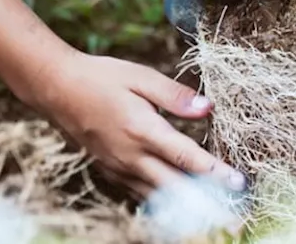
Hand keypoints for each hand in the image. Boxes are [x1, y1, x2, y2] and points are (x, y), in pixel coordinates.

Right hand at [35, 49, 247, 196]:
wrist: (56, 89)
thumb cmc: (100, 77)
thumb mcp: (140, 77)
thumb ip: (175, 95)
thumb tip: (208, 108)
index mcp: (143, 130)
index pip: (187, 158)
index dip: (215, 173)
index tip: (239, 183)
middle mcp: (132, 156)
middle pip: (176, 189)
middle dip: (208, 205)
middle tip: (234, 218)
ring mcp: (120, 168)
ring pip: (159, 197)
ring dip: (188, 208)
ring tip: (215, 216)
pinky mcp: (111, 172)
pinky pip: (142, 194)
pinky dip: (163, 203)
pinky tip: (180, 207)